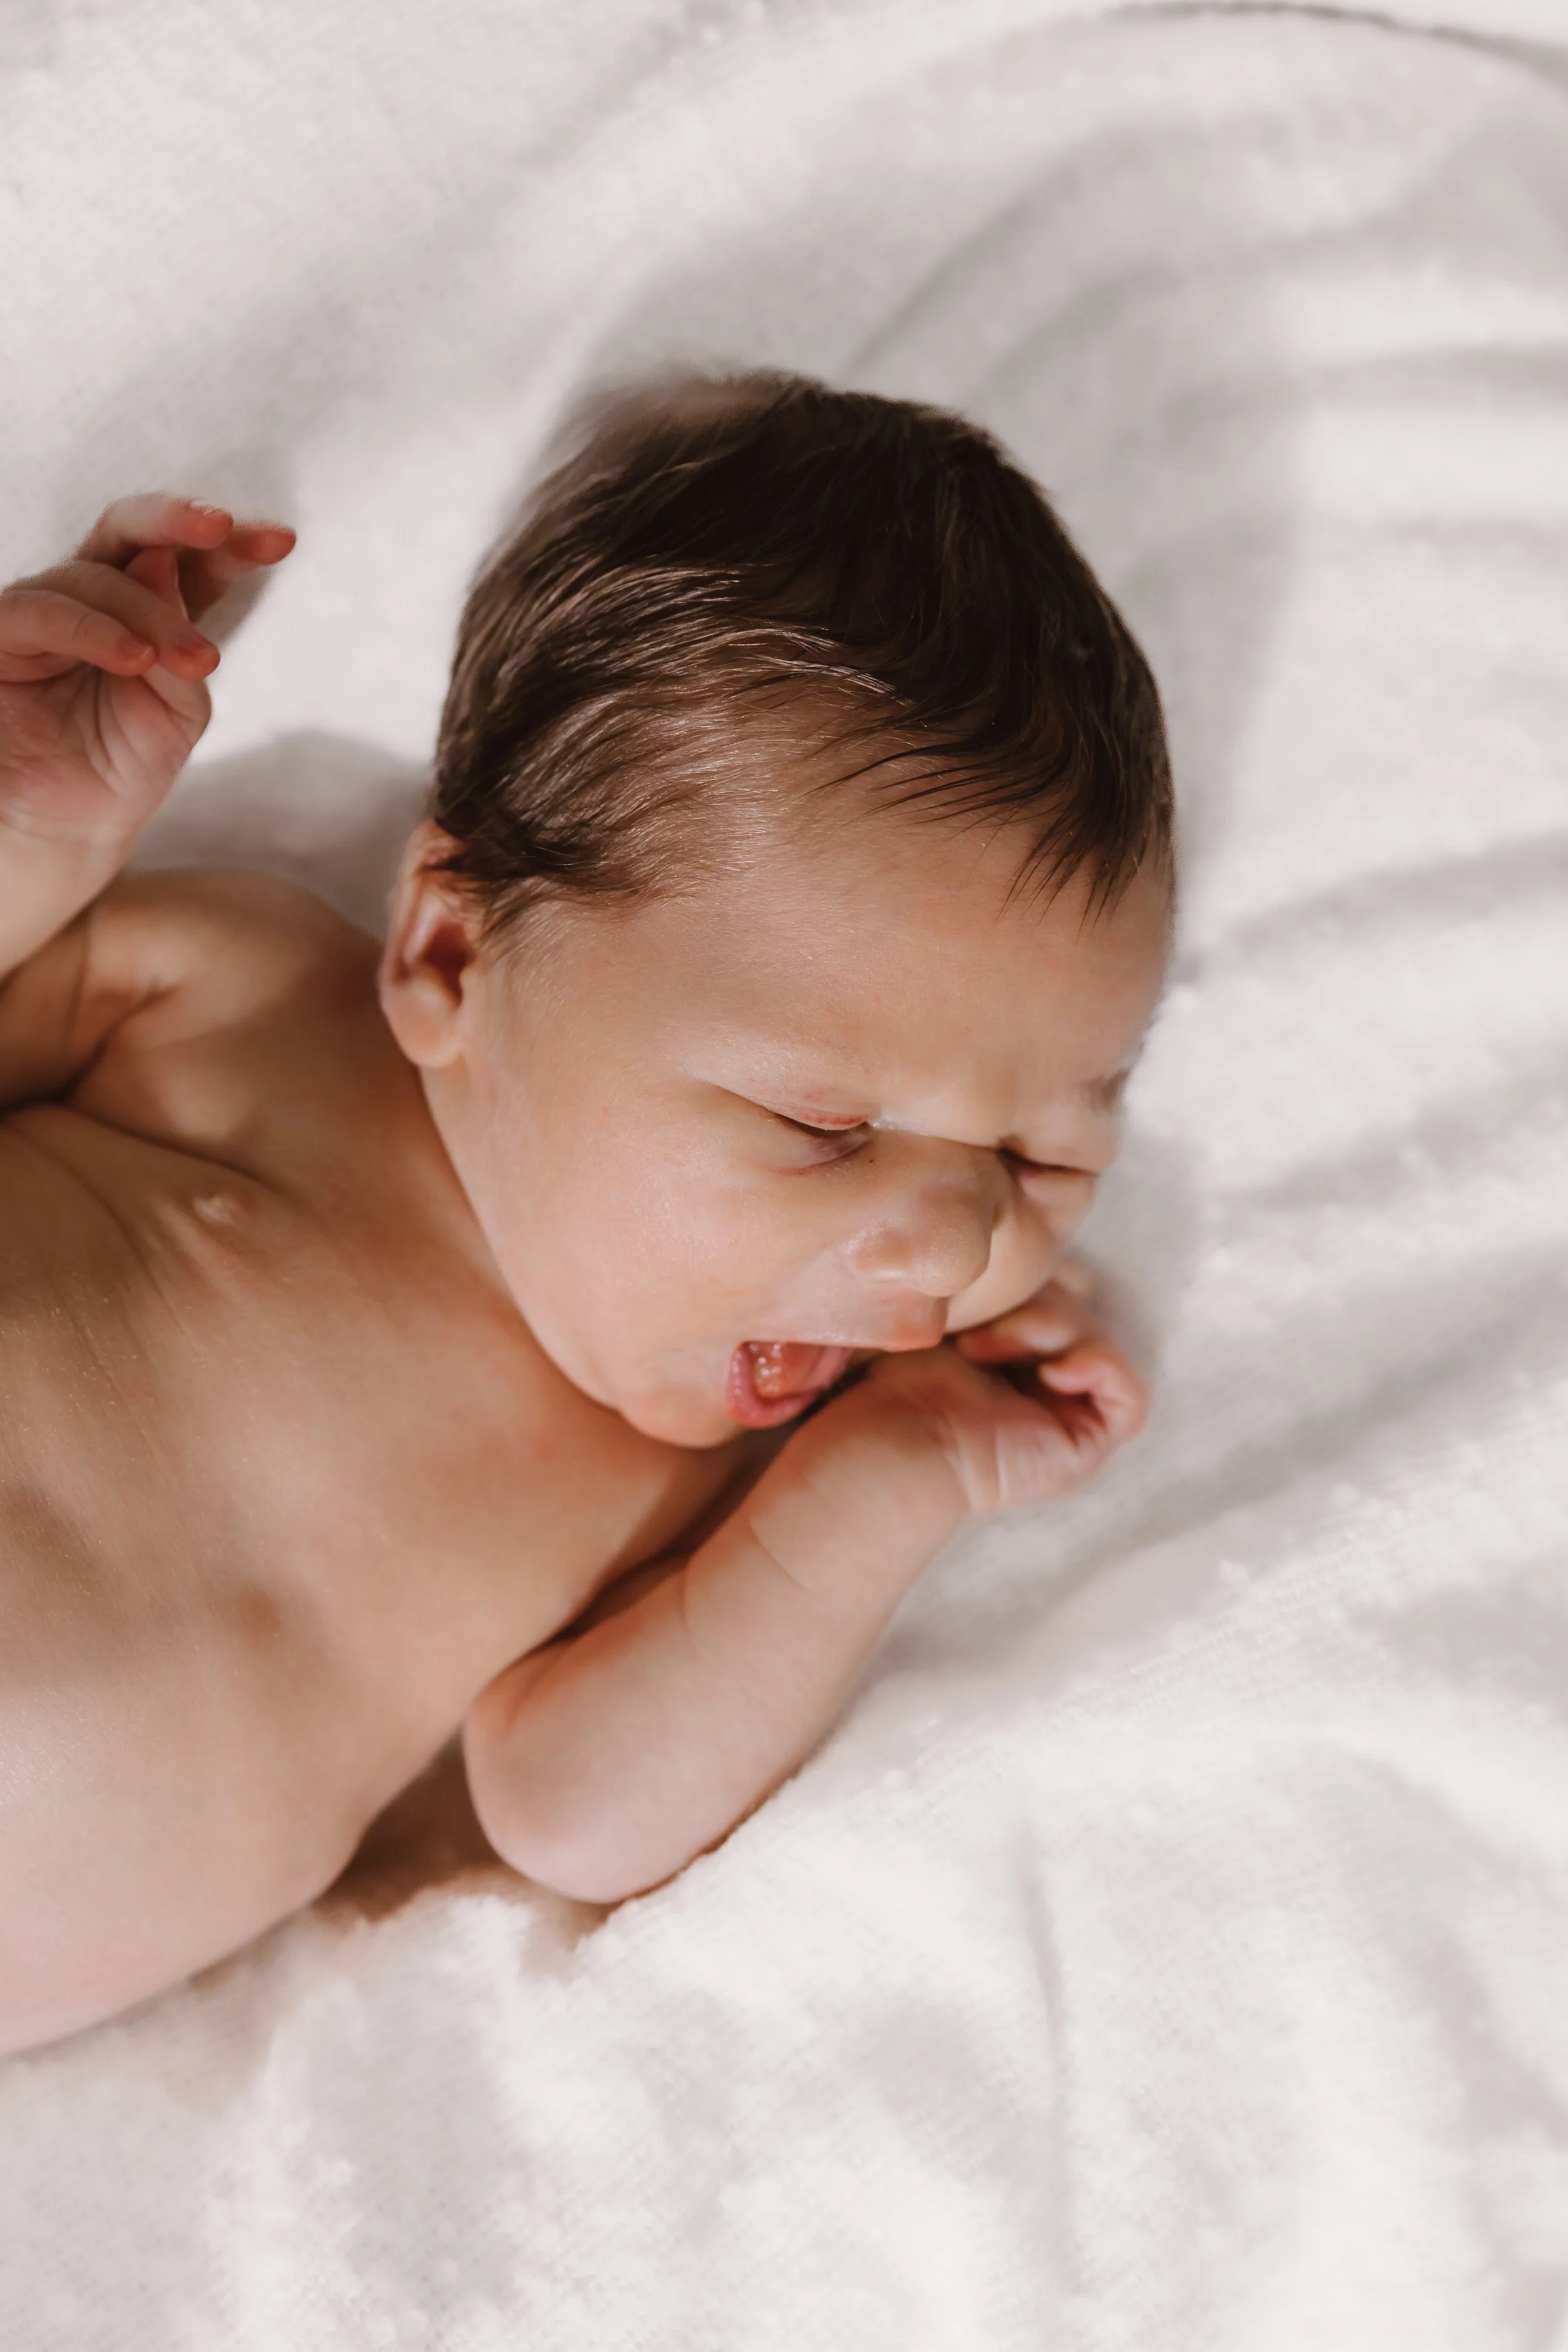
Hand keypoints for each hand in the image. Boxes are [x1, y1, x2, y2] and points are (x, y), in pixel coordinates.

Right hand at [0, 494, 294, 852]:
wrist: (65, 828)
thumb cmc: (124, 767)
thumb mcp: (179, 714)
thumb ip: (183, 646)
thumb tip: (162, 561)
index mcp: (151, 611)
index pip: (191, 562)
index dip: (233, 545)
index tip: (282, 541)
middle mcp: (94, 597)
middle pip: (132, 532)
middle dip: (179, 521)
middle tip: (222, 526)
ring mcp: (45, 607)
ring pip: (95, 576)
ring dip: (152, 610)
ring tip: (194, 660)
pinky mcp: (3, 632)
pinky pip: (44, 610)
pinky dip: (95, 629)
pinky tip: (137, 658)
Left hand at [846, 1267, 1147, 1521]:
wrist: (893, 1436)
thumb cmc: (901, 1371)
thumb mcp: (963, 1302)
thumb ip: (1008, 1280)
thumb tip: (1059, 1262)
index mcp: (1012, 1348)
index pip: (1063, 1283)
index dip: (1039, 1269)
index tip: (986, 1275)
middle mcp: (1042, 1380)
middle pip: (1082, 1304)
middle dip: (1037, 1295)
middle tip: (975, 1322)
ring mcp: (1066, 1413)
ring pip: (1099, 1338)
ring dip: (1046, 1327)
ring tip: (981, 1348)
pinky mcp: (1085, 1447)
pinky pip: (1130, 1396)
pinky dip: (1098, 1368)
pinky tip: (1050, 1373)